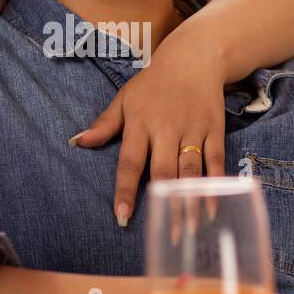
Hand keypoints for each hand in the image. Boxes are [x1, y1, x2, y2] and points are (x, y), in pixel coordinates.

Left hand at [72, 33, 227, 226]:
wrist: (194, 57)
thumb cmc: (153, 82)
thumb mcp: (124, 98)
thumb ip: (104, 124)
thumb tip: (77, 142)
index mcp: (140, 122)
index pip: (130, 161)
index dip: (125, 190)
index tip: (121, 216)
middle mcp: (166, 128)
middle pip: (163, 171)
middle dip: (162, 204)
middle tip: (162, 235)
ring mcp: (192, 129)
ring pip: (190, 171)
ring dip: (188, 201)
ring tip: (187, 231)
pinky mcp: (214, 130)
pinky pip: (215, 162)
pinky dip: (214, 186)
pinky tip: (211, 209)